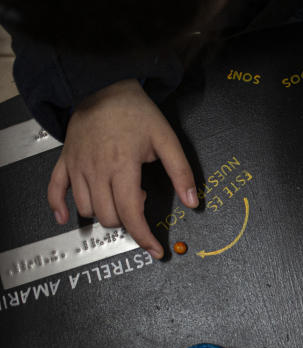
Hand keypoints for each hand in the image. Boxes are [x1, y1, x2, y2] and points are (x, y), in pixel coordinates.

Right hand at [48, 79, 197, 259]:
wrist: (104, 87)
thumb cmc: (136, 111)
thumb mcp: (167, 139)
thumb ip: (181, 172)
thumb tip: (193, 202)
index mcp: (122, 166)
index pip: (132, 213)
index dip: (144, 236)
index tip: (155, 250)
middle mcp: (96, 170)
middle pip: (109, 216)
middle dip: (129, 219)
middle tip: (140, 197)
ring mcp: (77, 166)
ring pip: (87, 209)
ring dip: (105, 212)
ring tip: (119, 192)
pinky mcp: (65, 161)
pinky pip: (54, 190)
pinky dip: (58, 206)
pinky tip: (66, 217)